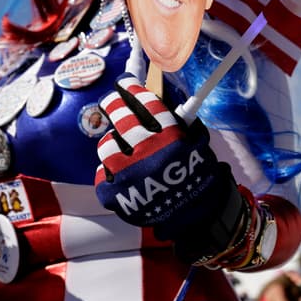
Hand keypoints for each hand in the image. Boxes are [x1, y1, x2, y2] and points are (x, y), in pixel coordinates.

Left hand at [95, 77, 246, 261]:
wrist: (198, 218)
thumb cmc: (200, 177)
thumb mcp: (198, 145)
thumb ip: (183, 124)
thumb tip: (166, 101)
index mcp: (169, 136)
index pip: (144, 102)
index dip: (132, 87)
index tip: (125, 82)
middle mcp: (146, 151)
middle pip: (120, 116)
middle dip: (114, 103)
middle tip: (113, 101)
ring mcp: (128, 174)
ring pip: (106, 146)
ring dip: (112, 141)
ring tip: (119, 144)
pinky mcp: (117, 196)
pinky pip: (101, 176)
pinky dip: (107, 173)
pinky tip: (116, 172)